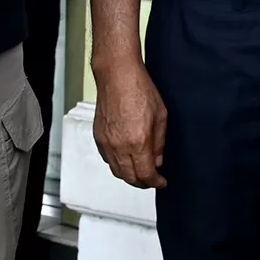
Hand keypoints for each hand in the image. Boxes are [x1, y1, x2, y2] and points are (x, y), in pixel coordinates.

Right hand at [92, 61, 167, 188]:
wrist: (117, 76)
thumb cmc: (139, 89)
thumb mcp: (161, 117)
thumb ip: (159, 143)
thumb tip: (157, 160)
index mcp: (138, 142)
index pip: (146, 174)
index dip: (155, 182)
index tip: (161, 181)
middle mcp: (120, 146)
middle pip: (130, 178)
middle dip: (143, 183)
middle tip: (152, 180)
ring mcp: (107, 143)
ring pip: (117, 171)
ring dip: (129, 176)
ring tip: (140, 173)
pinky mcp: (99, 137)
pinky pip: (107, 159)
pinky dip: (117, 165)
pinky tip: (125, 160)